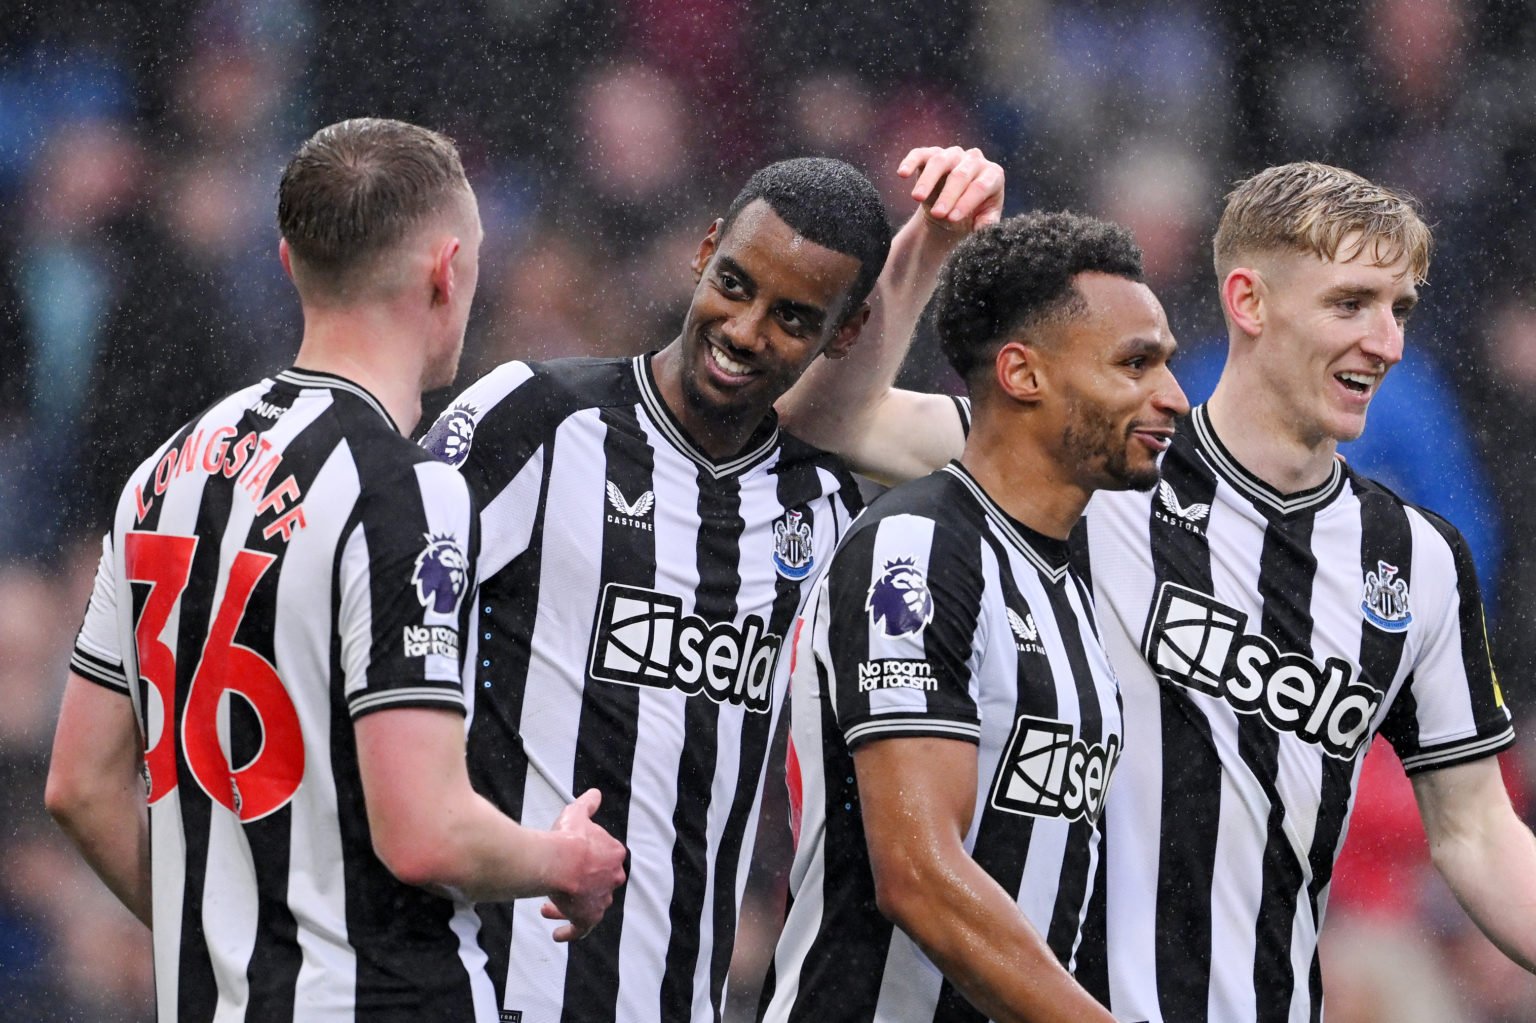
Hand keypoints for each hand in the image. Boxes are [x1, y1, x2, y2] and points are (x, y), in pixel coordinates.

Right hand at [544, 788, 626, 941]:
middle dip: (578, 885)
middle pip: (596, 884)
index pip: (603, 860)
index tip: (571, 862)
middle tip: (559, 886)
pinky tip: (556, 934)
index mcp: (614, 855)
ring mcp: (602, 899)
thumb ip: (588, 805)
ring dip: (568, 906)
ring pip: (587, 906)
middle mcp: (612, 878)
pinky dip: (569, 932)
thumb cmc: (568, 837)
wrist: (560, 860)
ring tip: (547, 907)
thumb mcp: (577, 813)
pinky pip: (580, 929)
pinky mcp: (589, 917)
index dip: (586, 861)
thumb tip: (595, 794)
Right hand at [897, 146, 1004, 233]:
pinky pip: (920, 154)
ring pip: (940, 161)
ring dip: (927, 180)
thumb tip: (983, 228)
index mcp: (992, 175)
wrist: (952, 211)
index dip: (966, 202)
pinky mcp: (931, 154)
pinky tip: (902, 174)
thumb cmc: (972, 216)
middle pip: (960, 174)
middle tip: (938, 214)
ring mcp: (953, 154)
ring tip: (917, 198)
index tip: (952, 219)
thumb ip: (986, 225)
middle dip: (948, 195)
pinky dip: (910, 162)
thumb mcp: (982, 222)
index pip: (980, 187)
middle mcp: (974, 160)